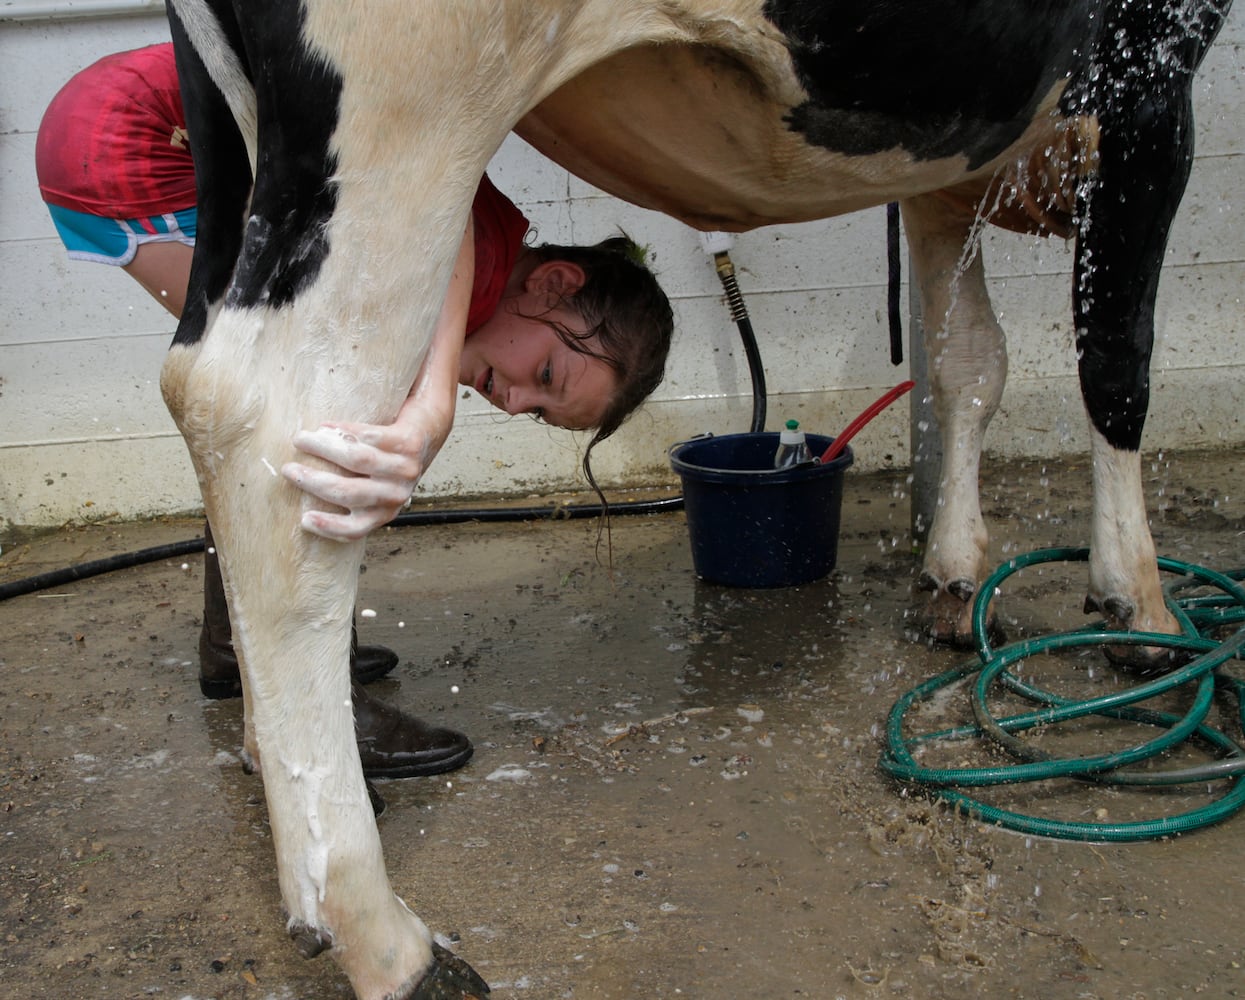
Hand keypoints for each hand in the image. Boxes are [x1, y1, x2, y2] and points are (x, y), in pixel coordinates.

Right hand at [282, 394, 451, 539]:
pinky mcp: (408, 442)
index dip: (329, 526)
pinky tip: (325, 425)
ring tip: (299, 439)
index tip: (304, 519)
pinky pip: (369, 436)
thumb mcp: (376, 484)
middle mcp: (397, 493)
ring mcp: (405, 468)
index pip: (356, 528)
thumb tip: (304, 494)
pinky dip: (342, 429)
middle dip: (313, 481)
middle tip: (287, 469)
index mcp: (385, 510)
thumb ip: (352, 492)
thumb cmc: (392, 457)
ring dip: (322, 448)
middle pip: (349, 492)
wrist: (430, 425)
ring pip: (356, 460)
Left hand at [284, 216, 471, 540]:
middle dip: (338, 465)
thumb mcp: (423, 325)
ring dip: (334, 496)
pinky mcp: (392, 500)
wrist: (434, 382)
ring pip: (378, 504)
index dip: (359, 440)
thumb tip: (437, 244)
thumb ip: (425, 301)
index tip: (317, 425)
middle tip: (294, 448)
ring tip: (294, 479)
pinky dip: (341, 530)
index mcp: (433, 418)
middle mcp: (426, 457)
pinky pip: (371, 525)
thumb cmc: (416, 350)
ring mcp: (411, 483)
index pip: (399, 442)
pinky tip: (308, 522)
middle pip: (388, 476)